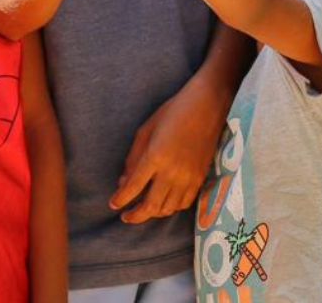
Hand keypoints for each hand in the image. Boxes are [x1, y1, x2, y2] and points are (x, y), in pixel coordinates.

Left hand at [109, 80, 225, 223]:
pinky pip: (184, 203)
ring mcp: (189, 177)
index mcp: (155, 156)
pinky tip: (164, 202)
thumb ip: (133, 158)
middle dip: (135, 216)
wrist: (208, 105)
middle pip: (150, 207)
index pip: (133, 188)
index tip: (113, 204)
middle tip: (125, 216)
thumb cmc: (173, 111)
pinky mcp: (201, 178)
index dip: (120, 200)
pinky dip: (171, 207)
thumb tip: (123, 182)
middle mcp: (172, 171)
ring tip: (143, 209)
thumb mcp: (146, 130)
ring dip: (152, 213)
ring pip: (168, 209)